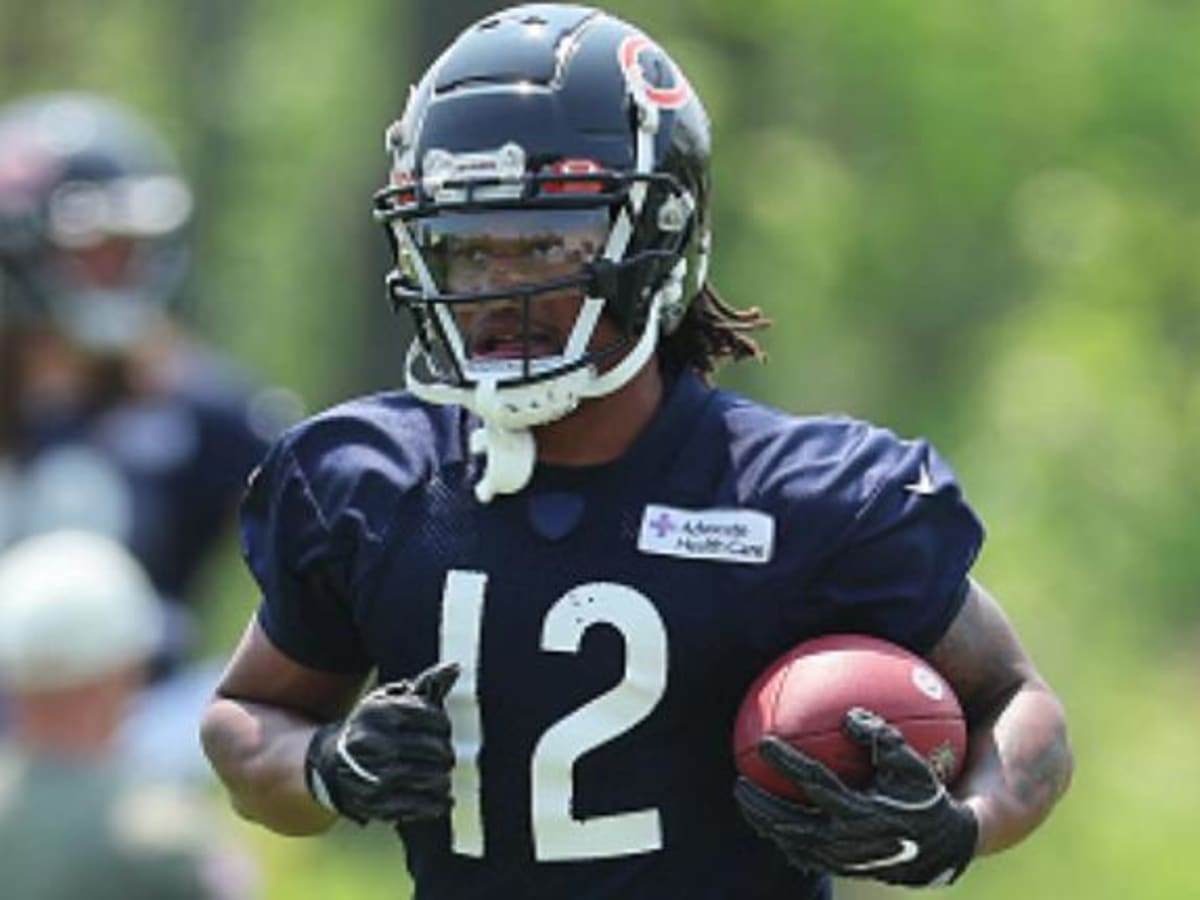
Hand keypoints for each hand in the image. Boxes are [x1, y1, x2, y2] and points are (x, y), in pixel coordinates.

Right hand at [304, 661, 458, 824]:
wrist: (330, 763)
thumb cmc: (371, 727)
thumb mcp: (390, 700)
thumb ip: (425, 685)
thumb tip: (454, 667)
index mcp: (380, 713)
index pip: (433, 718)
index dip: (442, 724)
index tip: (440, 728)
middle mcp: (376, 743)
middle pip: (436, 750)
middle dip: (444, 751)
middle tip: (442, 753)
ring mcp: (376, 776)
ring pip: (432, 778)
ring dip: (442, 776)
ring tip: (438, 772)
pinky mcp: (378, 804)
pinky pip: (422, 805)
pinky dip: (438, 802)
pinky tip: (440, 796)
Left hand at [735, 707, 977, 886]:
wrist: (944, 847)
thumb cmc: (925, 795)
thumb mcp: (912, 764)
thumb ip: (883, 738)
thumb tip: (849, 714)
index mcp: (863, 811)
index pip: (815, 784)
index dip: (788, 763)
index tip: (764, 742)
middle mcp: (849, 839)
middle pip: (792, 824)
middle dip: (761, 805)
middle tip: (739, 782)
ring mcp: (844, 858)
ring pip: (794, 844)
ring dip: (767, 824)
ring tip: (747, 801)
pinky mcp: (844, 868)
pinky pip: (805, 855)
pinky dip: (785, 838)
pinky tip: (770, 820)